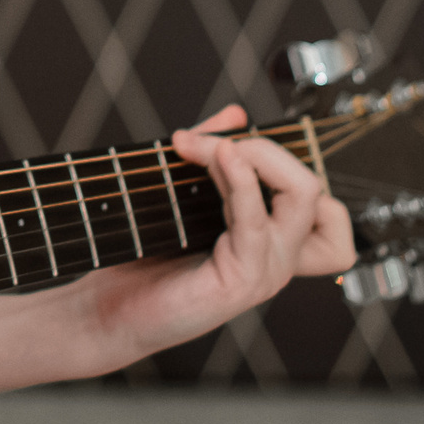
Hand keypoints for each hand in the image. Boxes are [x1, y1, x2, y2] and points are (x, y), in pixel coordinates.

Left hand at [83, 102, 355, 362]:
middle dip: (264, 148)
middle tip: (211, 142)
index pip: (312, 188)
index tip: (219, 139)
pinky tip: (223, 159)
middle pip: (313, 186)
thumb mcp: (184, 194)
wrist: (110, 310)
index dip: (275, 153)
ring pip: (301, 197)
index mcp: (274, 237)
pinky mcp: (244, 281)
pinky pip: (258, 223)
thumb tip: (236, 114)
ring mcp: (268, 270)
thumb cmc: (145, 256)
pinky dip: (244, 184)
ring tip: (209, 147)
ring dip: (253, 157)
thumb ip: (213, 154)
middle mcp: (281, 255)